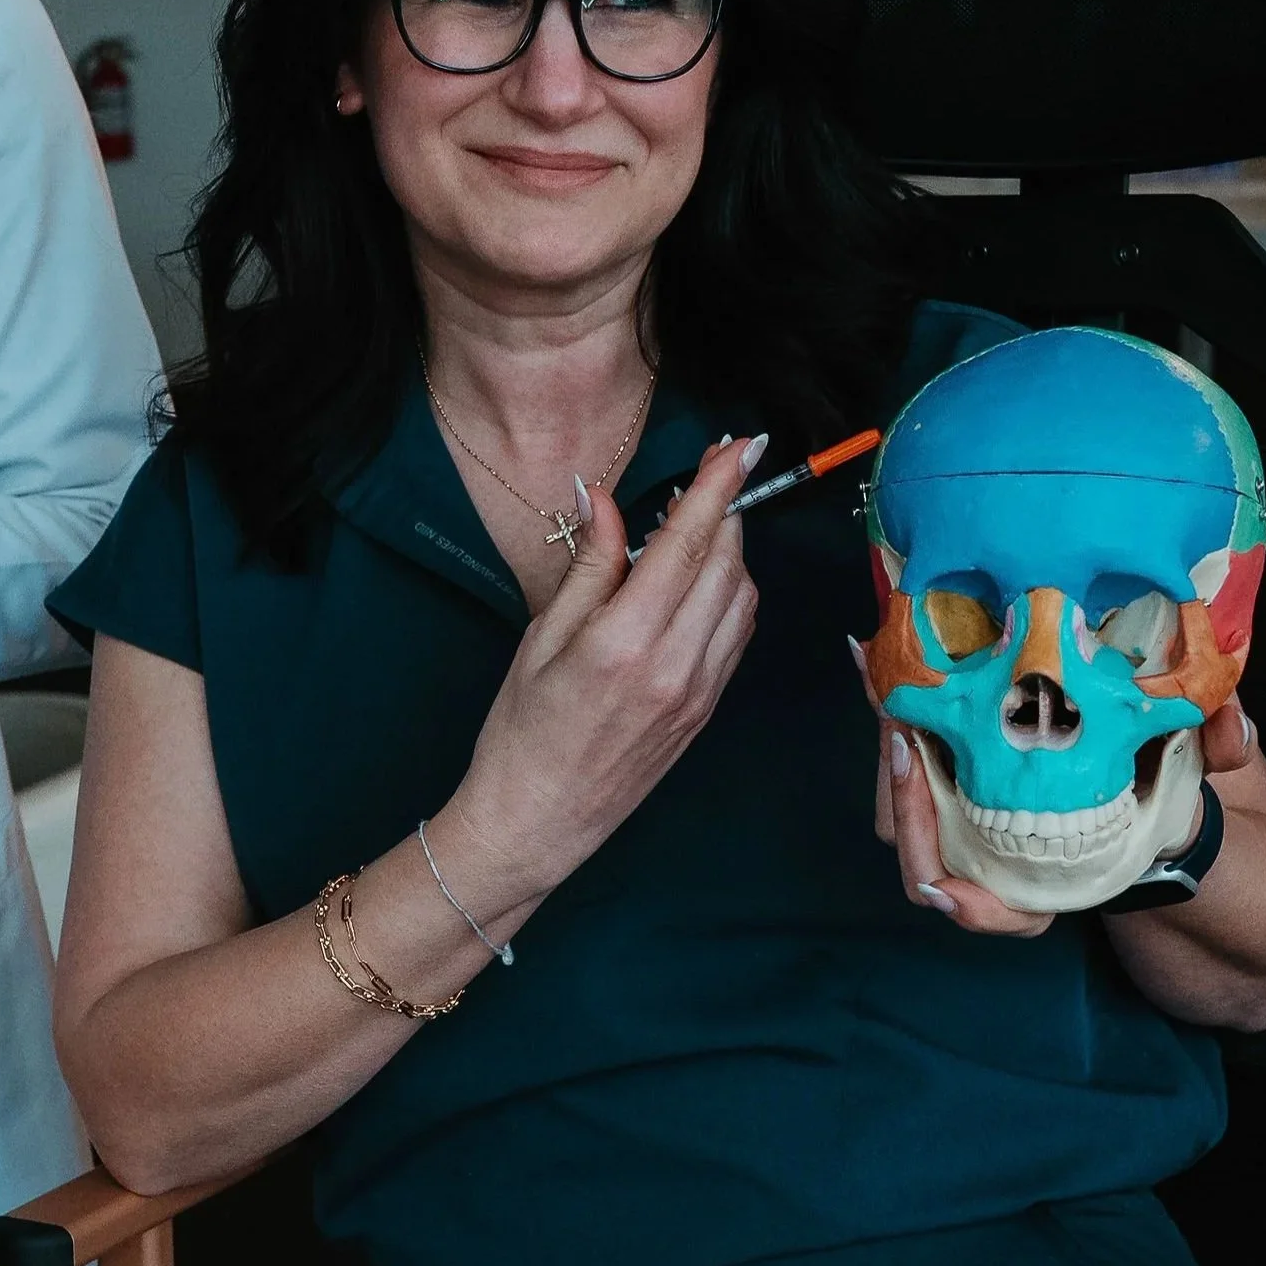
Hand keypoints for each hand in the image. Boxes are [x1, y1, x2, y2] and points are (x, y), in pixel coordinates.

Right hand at [443, 435, 761, 905]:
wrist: (538, 822)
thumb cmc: (522, 730)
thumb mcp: (542, 638)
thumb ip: (588, 565)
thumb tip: (604, 498)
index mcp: (626, 641)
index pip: (688, 544)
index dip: (718, 487)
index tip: (739, 444)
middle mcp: (676, 665)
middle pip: (726, 564)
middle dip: (726, 510)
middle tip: (709, 475)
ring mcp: (699, 692)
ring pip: (742, 598)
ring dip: (731, 551)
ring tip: (694, 528)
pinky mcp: (707, 712)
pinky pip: (738, 635)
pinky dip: (732, 594)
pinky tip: (701, 581)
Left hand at [854, 643, 1259, 935]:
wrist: (1116, 773)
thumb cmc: (1148, 784)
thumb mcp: (1188, 772)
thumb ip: (1220, 749)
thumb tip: (1236, 725)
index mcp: (1045, 874)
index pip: (1000, 914)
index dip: (972, 909)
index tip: (946, 887)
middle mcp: (989, 851)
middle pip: (922, 848)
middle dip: (902, 793)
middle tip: (899, 727)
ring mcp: (954, 810)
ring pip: (897, 798)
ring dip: (886, 744)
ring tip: (883, 681)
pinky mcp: (934, 765)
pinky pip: (895, 749)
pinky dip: (885, 708)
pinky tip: (869, 657)